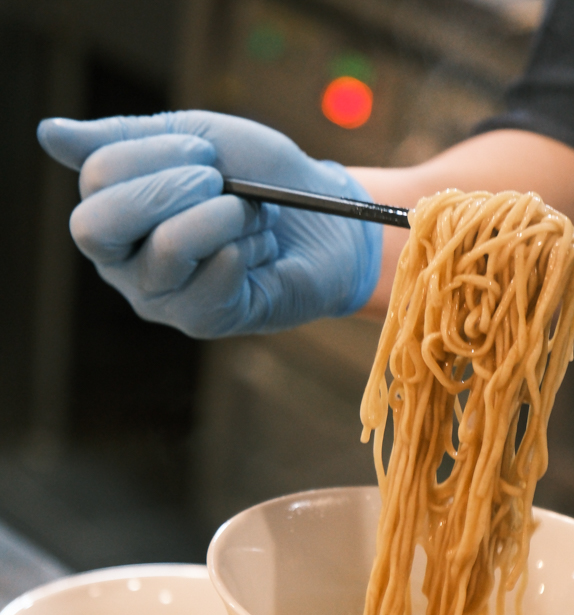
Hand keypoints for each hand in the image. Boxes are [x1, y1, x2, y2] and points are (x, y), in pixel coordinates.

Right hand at [37, 112, 381, 337]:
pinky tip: (261, 252)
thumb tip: (48, 134)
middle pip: (99, 224)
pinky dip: (244, 253)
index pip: (95, 179)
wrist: (325, 215)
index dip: (154, 155)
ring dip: (224, 219)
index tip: (207, 153)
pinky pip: (207, 285)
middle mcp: (124, 260)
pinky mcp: (204, 321)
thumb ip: (124, 140)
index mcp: (113, 210)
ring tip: (254, 218)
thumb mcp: (193, 138)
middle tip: (221, 184)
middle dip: (170, 190)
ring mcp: (161, 297)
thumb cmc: (258, 176)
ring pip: (165, 250)